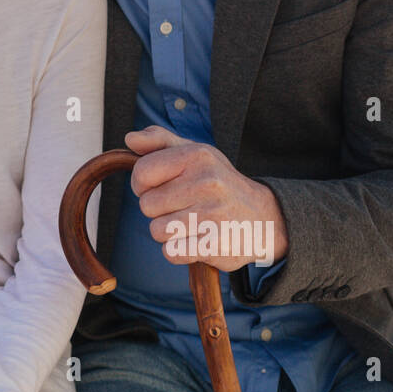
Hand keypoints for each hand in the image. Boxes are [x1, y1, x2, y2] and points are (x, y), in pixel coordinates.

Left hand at [124, 126, 288, 270]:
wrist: (263, 217)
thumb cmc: (217, 183)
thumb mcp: (195, 153)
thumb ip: (159, 141)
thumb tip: (130, 139)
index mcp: (197, 156)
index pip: (142, 172)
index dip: (141, 184)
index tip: (157, 187)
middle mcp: (207, 182)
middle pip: (147, 205)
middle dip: (158, 210)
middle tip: (181, 206)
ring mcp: (212, 215)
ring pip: (157, 231)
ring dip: (167, 232)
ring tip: (189, 223)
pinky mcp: (215, 245)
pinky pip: (171, 252)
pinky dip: (178, 250)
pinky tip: (195, 240)